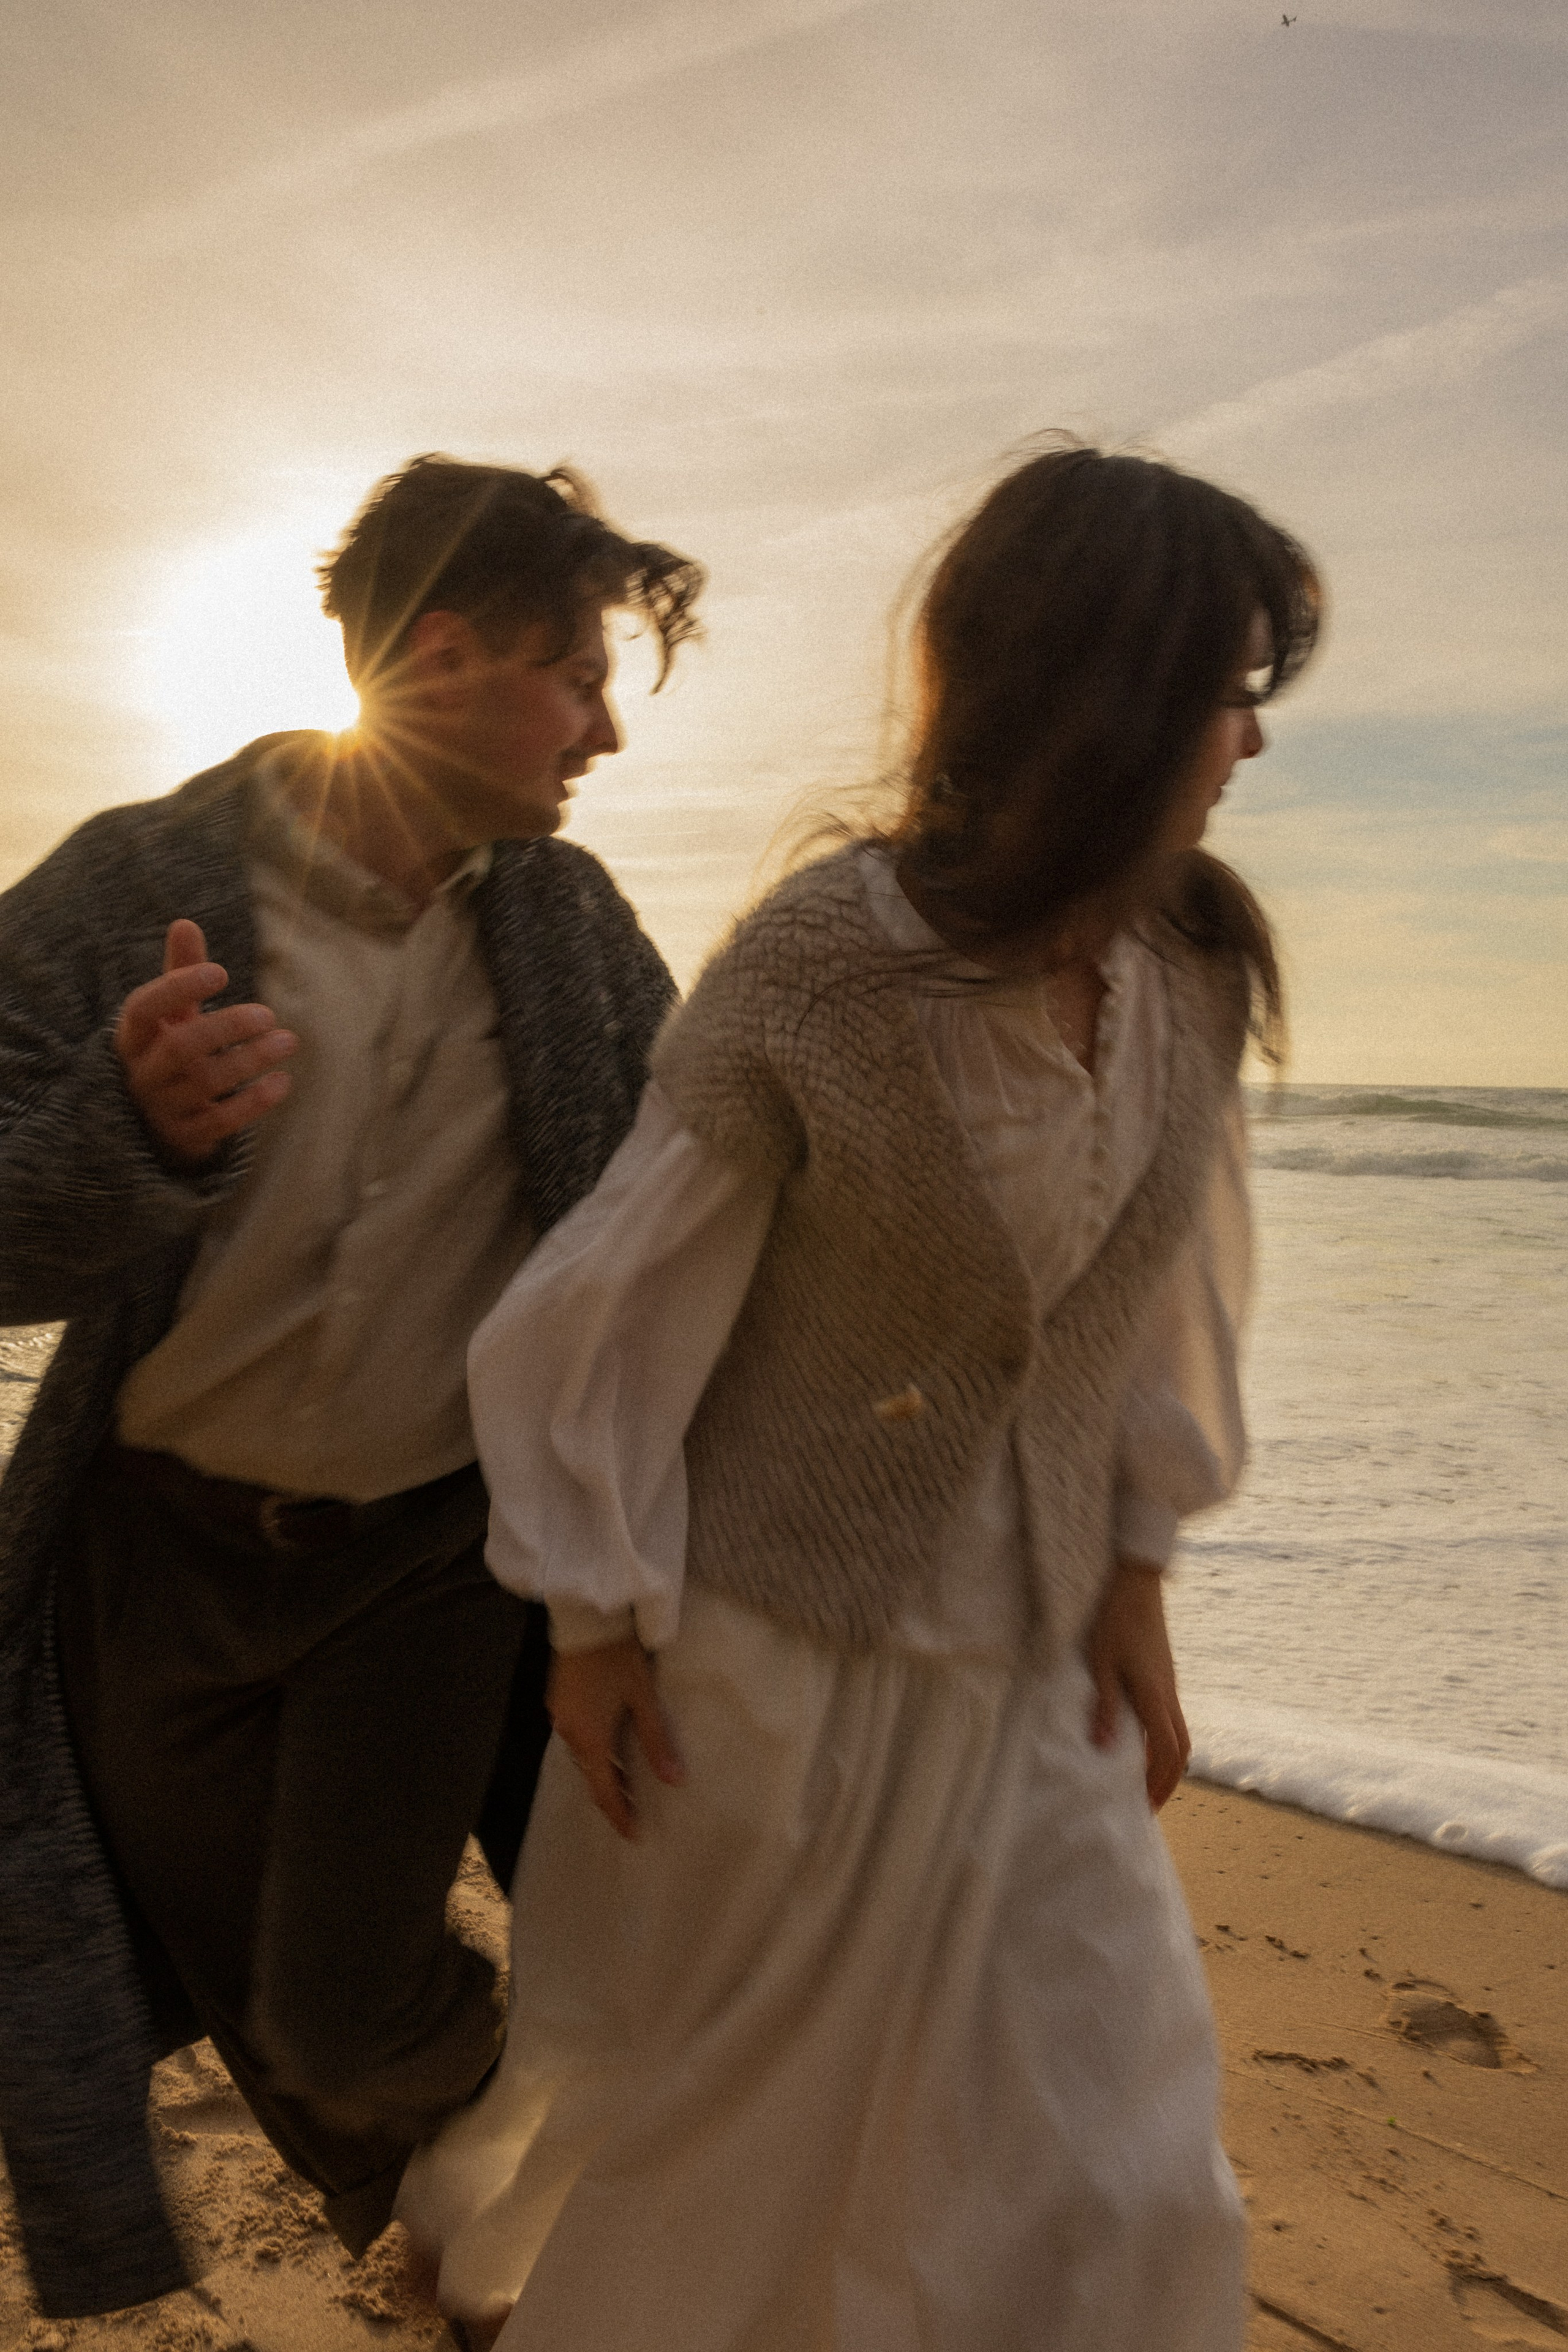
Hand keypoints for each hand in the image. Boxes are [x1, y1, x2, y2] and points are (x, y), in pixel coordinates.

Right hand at [114, 920, 295, 1167]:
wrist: (154, 1124)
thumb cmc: (168, 1053)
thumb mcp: (170, 1016)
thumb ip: (179, 972)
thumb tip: (184, 922)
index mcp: (133, 1037)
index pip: (143, 1008)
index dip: (177, 988)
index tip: (220, 971)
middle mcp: (143, 1073)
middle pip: (180, 1047)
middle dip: (225, 1027)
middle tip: (268, 1014)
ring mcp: (164, 1108)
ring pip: (206, 1083)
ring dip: (250, 1060)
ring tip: (288, 1040)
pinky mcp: (188, 1136)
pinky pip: (222, 1121)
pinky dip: (254, 1102)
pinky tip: (284, 1082)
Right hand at [547, 1637, 684, 1840]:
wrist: (587, 1617)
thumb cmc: (619, 1656)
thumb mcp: (643, 1697)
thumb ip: (656, 1740)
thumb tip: (674, 1781)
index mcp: (590, 1737)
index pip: (604, 1789)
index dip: (619, 1814)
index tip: (633, 1834)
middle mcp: (569, 1732)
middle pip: (590, 1774)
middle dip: (611, 1795)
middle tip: (633, 1812)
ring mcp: (559, 1715)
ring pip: (581, 1756)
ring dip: (601, 1771)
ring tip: (624, 1783)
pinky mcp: (557, 1700)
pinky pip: (575, 1736)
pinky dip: (592, 1750)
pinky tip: (606, 1746)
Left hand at [1085, 1560, 1190, 1809]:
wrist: (1136, 1584)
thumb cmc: (1113, 1620)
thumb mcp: (1101, 1663)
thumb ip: (1105, 1706)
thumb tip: (1105, 1748)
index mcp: (1154, 1694)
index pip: (1167, 1751)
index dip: (1158, 1782)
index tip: (1143, 1805)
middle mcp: (1169, 1694)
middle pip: (1182, 1749)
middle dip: (1168, 1780)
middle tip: (1149, 1804)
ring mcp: (1171, 1685)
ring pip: (1182, 1735)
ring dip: (1169, 1763)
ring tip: (1149, 1782)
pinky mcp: (1166, 1677)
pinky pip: (1174, 1719)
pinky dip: (1167, 1742)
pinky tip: (1148, 1746)